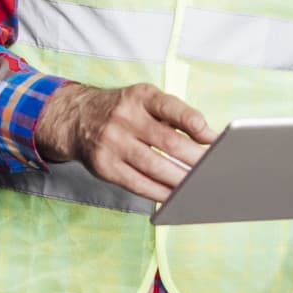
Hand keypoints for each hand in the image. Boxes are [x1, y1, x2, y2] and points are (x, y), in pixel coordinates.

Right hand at [34, 82, 213, 201]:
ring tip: (200, 186)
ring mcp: (112, 142)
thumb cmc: (124, 111)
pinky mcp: (105, 166)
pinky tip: (176, 196)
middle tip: (215, 170)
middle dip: (195, 159)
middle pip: (167, 142)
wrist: (77, 119)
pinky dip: (160, 192)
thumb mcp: (146, 101)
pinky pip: (138, 184)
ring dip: (181, 180)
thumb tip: (210, 137)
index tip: (212, 138)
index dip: (193, 122)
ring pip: (154, 166)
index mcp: (140, 96)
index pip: (171, 107)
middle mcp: (125, 117)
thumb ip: (178, 115)